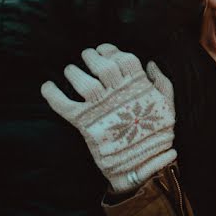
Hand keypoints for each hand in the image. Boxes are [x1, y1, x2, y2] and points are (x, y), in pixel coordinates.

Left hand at [41, 43, 176, 192]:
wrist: (143, 165)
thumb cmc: (156, 134)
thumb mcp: (168, 105)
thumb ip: (162, 82)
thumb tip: (151, 64)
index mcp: (138, 87)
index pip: (123, 59)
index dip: (112, 50)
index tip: (104, 50)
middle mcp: (118, 94)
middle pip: (101, 66)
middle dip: (92, 57)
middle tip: (87, 55)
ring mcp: (100, 108)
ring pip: (82, 82)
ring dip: (73, 72)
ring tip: (70, 70)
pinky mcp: (85, 123)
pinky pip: (64, 105)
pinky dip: (52, 95)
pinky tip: (47, 86)